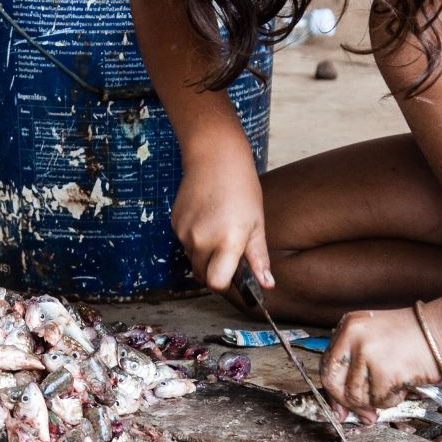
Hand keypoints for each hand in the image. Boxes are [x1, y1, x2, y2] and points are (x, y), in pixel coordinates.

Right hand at [171, 136, 269, 294]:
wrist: (214, 157)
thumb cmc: (241, 188)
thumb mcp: (256, 223)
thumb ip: (258, 258)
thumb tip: (266, 284)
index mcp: (227, 240)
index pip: (217, 283)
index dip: (225, 284)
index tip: (234, 276)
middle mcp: (202, 239)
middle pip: (204, 275)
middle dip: (216, 270)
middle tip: (229, 251)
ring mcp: (185, 232)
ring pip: (193, 260)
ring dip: (205, 255)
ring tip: (218, 229)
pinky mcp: (174, 224)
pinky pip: (185, 244)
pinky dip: (195, 240)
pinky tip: (206, 219)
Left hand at [322, 305, 441, 420]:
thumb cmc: (414, 338)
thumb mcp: (376, 340)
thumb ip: (356, 367)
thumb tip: (341, 407)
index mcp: (348, 326)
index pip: (328, 365)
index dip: (333, 391)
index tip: (340, 407)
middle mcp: (353, 336)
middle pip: (334, 383)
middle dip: (349, 403)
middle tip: (365, 414)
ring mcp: (367, 353)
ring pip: (357, 396)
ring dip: (377, 400)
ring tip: (394, 385)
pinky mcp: (384, 370)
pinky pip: (379, 400)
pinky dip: (392, 400)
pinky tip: (403, 385)